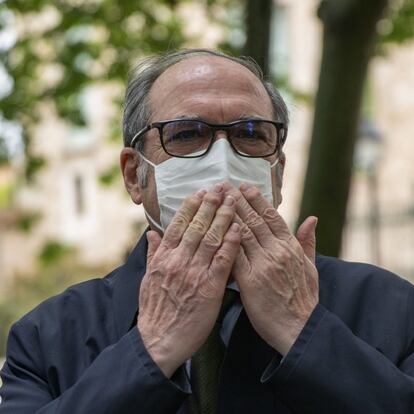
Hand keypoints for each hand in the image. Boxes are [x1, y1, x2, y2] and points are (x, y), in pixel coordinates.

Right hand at [137, 184, 240, 377]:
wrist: (159, 342)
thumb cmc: (155, 311)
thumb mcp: (147, 279)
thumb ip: (152, 254)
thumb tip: (151, 233)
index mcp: (163, 257)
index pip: (178, 225)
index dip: (191, 207)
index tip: (200, 192)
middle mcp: (178, 261)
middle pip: (197, 226)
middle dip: (210, 205)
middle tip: (221, 187)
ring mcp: (194, 273)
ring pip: (211, 238)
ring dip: (223, 217)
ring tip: (233, 200)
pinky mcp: (209, 288)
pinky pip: (222, 261)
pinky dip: (230, 243)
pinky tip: (239, 229)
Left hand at [223, 182, 318, 355]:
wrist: (299, 328)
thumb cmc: (304, 298)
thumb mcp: (312, 267)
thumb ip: (308, 241)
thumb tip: (312, 218)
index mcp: (290, 246)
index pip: (271, 216)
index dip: (257, 199)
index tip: (244, 186)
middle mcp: (276, 251)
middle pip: (253, 220)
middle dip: (236, 200)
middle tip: (223, 185)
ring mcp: (263, 264)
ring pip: (242, 233)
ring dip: (226, 214)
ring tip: (215, 199)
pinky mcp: (250, 280)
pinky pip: (233, 255)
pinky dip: (223, 240)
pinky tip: (212, 229)